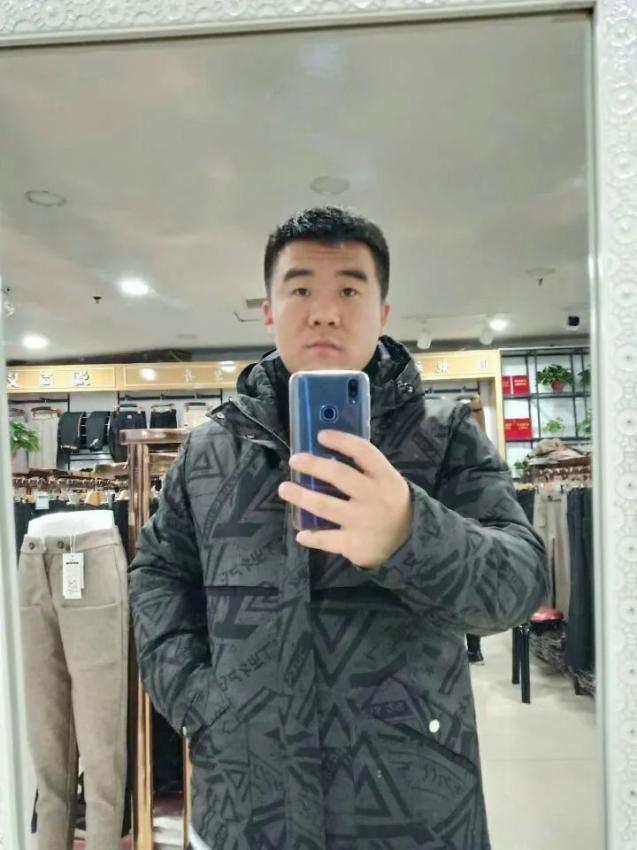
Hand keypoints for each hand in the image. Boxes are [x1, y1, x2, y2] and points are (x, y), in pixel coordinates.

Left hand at [278, 430, 411, 568]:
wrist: (408, 540)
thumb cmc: (388, 502)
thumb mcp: (386, 480)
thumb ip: (364, 468)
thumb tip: (326, 450)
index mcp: (384, 477)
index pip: (363, 452)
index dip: (341, 441)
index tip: (321, 435)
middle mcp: (373, 497)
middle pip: (340, 476)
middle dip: (314, 466)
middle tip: (294, 460)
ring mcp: (362, 521)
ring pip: (326, 506)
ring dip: (302, 496)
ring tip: (284, 489)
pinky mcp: (354, 544)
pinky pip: (327, 539)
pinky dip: (312, 537)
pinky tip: (301, 533)